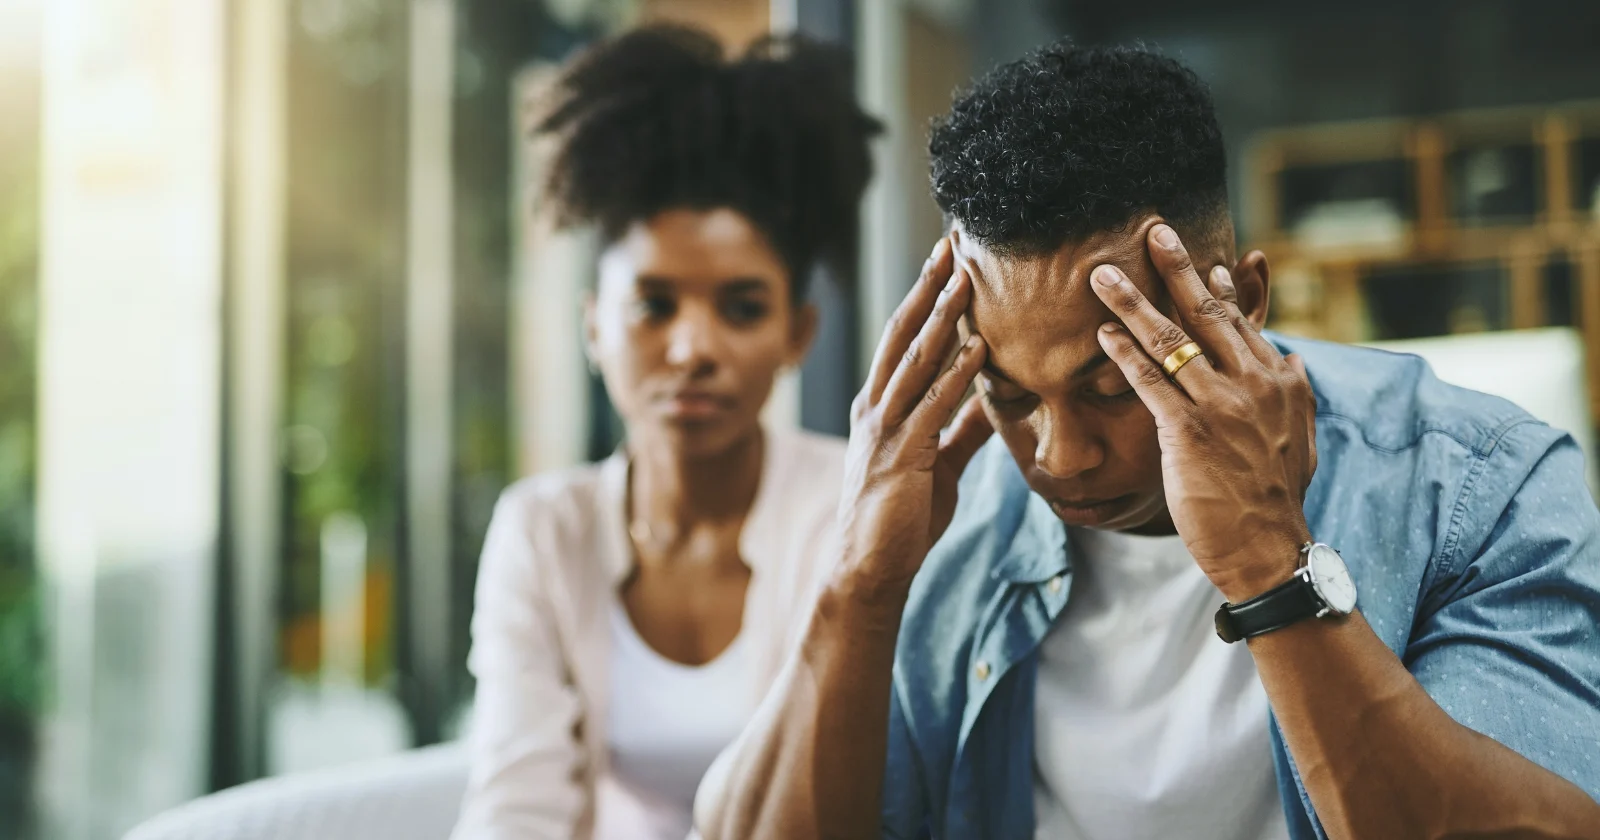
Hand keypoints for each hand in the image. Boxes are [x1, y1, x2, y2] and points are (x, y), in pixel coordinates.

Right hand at [837, 237, 993, 595]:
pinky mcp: (902, 456)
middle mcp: (876, 408)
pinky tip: (979, 346)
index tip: (947, 261)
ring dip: (943, 317)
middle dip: (928, 288)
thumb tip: (992, 400)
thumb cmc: (899, 518)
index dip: (925, 297)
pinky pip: (933, 405)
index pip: (903, 339)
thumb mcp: (936, 463)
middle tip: (951, 244)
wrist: (867, 569)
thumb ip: (960, 428)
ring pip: (915, 360)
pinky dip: (957, 373)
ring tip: (966, 278)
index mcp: (880, 406)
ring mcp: (885, 429)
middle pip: (903, 334)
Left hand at [1090, 224, 1316, 601]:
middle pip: (1207, 313)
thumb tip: (1295, 363)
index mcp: (1280, 381)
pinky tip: (1102, 334)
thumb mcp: (1299, 439)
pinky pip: (1150, 381)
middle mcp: (1253, 383)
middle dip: (1177, 269)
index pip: (1242, 322)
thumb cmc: (1275, 499)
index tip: (1202, 261)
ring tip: (1102, 275)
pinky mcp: (1188, 430)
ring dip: (1132, 303)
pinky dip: (1124, 353)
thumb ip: (1295, 396)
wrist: (1269, 549)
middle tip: (1153, 231)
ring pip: (1170, 340)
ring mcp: (1220, 404)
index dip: (1218, 289)